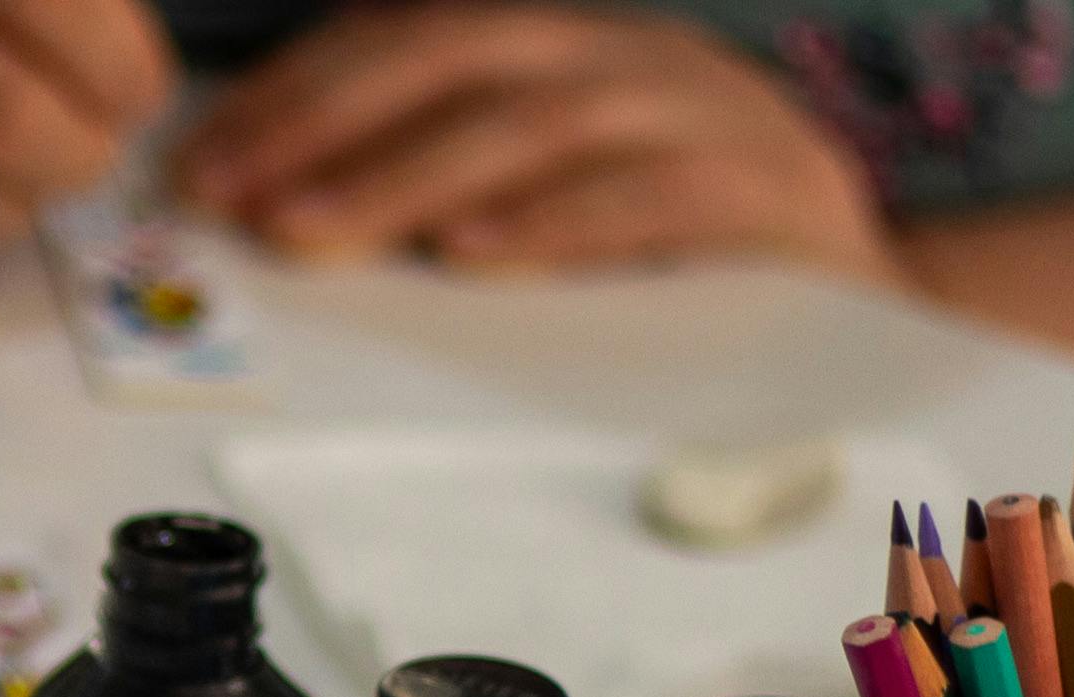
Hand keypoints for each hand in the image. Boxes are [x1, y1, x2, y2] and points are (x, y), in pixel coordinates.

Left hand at [175, 4, 896, 281]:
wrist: (867, 281)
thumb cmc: (685, 242)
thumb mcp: (555, 188)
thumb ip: (443, 180)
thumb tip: (289, 207)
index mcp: (568, 46)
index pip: (408, 39)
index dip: (298, 90)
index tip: (206, 158)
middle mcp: (627, 57)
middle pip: (458, 58)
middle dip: (329, 123)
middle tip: (235, 196)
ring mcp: (699, 112)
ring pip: (535, 123)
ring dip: (409, 178)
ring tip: (314, 233)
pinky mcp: (760, 191)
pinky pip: (645, 197)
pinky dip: (554, 223)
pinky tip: (474, 256)